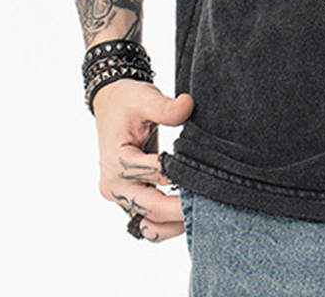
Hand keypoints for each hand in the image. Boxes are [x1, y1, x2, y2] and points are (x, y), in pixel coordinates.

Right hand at [93, 78, 193, 241]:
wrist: (111, 106)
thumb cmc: (128, 102)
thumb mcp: (144, 98)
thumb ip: (165, 107)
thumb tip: (187, 105)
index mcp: (116, 161)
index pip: (152, 174)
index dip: (181, 173)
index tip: (208, 169)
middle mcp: (114, 185)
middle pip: (150, 208)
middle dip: (181, 208)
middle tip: (213, 199)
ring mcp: (120, 196)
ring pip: (148, 225)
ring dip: (175, 223)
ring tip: (204, 209)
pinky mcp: (129, 200)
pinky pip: (148, 222)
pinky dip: (168, 223)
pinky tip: (190, 211)